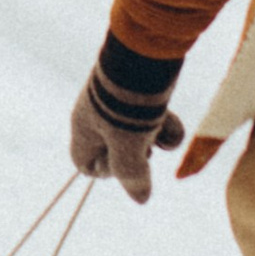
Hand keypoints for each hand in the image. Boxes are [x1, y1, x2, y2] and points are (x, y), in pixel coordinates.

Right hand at [70, 62, 186, 204]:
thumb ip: (133, 176)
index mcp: (84, 129)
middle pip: (117, 152)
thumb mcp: (129, 147)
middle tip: (143, 145)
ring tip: (159, 126)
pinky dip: (166, 123)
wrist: (145, 55)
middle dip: (137, 154)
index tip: (122, 166)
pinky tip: (170, 118)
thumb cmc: (128, 106)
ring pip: (140, 136)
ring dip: (155, 138)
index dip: (105, 172)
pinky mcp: (142, 93)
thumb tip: (141, 200)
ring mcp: (121, 104)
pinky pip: (154, 119)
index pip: (85, 165)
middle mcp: (99, 117)